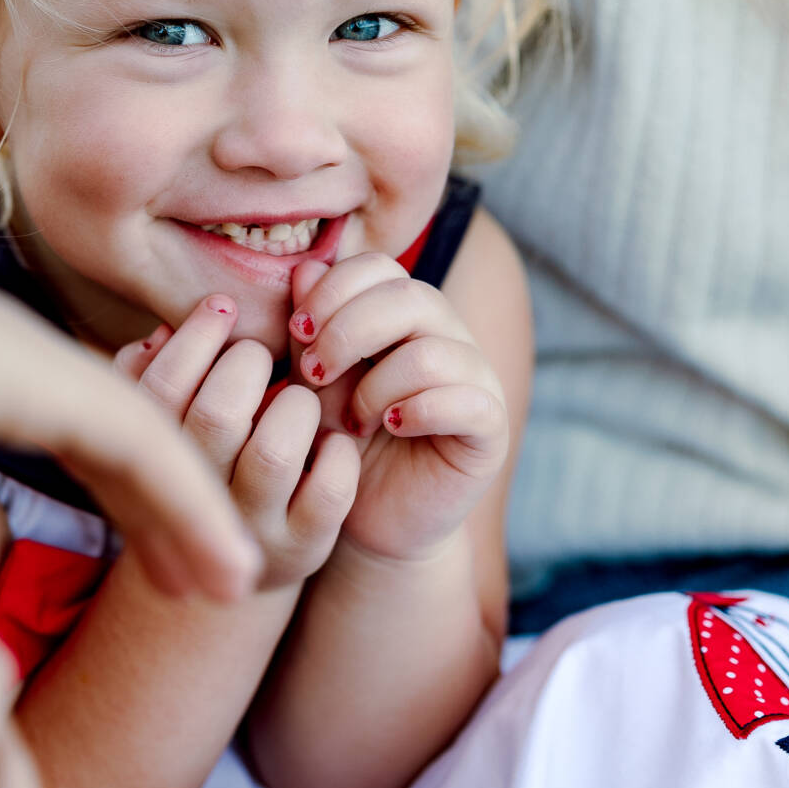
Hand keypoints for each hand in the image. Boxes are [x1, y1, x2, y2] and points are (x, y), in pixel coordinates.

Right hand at [114, 295, 359, 589]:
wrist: (229, 563)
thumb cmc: (204, 459)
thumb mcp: (173, 419)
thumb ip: (162, 369)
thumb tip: (166, 330)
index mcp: (156, 460)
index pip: (158, 391)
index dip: (193, 338)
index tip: (222, 307)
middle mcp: (198, 500)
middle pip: (216, 417)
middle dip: (246, 364)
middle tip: (259, 356)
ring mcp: (251, 528)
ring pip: (274, 453)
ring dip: (295, 404)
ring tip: (299, 398)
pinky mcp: (303, 546)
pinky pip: (328, 492)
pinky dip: (338, 453)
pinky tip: (331, 441)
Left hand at [286, 256, 508, 560]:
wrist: (370, 519)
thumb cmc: (341, 444)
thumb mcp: (313, 383)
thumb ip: (311, 330)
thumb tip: (306, 268)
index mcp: (403, 314)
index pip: (380, 268)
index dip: (335, 289)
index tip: (298, 330)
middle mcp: (447, 335)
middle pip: (410, 296)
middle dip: (349, 331)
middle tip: (315, 375)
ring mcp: (476, 378)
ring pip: (430, 352)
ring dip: (376, 386)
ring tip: (354, 421)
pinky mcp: (490, 426)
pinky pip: (464, 400)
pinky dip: (417, 410)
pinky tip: (391, 428)